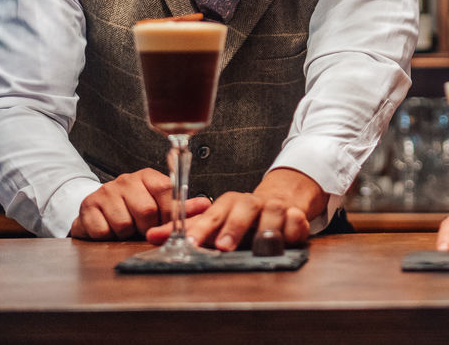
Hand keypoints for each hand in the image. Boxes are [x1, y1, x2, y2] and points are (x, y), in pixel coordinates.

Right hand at [69, 168, 211, 240]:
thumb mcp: (159, 204)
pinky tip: (109, 229)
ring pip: (124, 224)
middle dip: (147, 227)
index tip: (165, 222)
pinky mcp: (87, 206)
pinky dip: (107, 237)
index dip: (169, 213)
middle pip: (147, 211)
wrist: (97, 210)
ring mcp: (105, 192)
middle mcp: (125, 180)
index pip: (167, 191)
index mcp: (147, 176)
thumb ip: (181, 206)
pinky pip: (103, 231)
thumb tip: (206, 205)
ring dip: (126, 233)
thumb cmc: (133, 208)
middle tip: (142, 227)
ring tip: (126, 227)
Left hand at [145, 167, 324, 250]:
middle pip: (243, 209)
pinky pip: (297, 220)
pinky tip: (291, 232)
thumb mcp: (214, 221)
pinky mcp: (296, 216)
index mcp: (229, 203)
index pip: (213, 213)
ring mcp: (275, 208)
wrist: (280, 201)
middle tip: (223, 247)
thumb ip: (187, 230)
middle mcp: (252, 203)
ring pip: (273, 212)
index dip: (203, 227)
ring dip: (266, 229)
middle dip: (233, 228)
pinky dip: (295, 227)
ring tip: (260, 245)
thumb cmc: (242, 216)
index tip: (192, 242)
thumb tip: (152, 236)